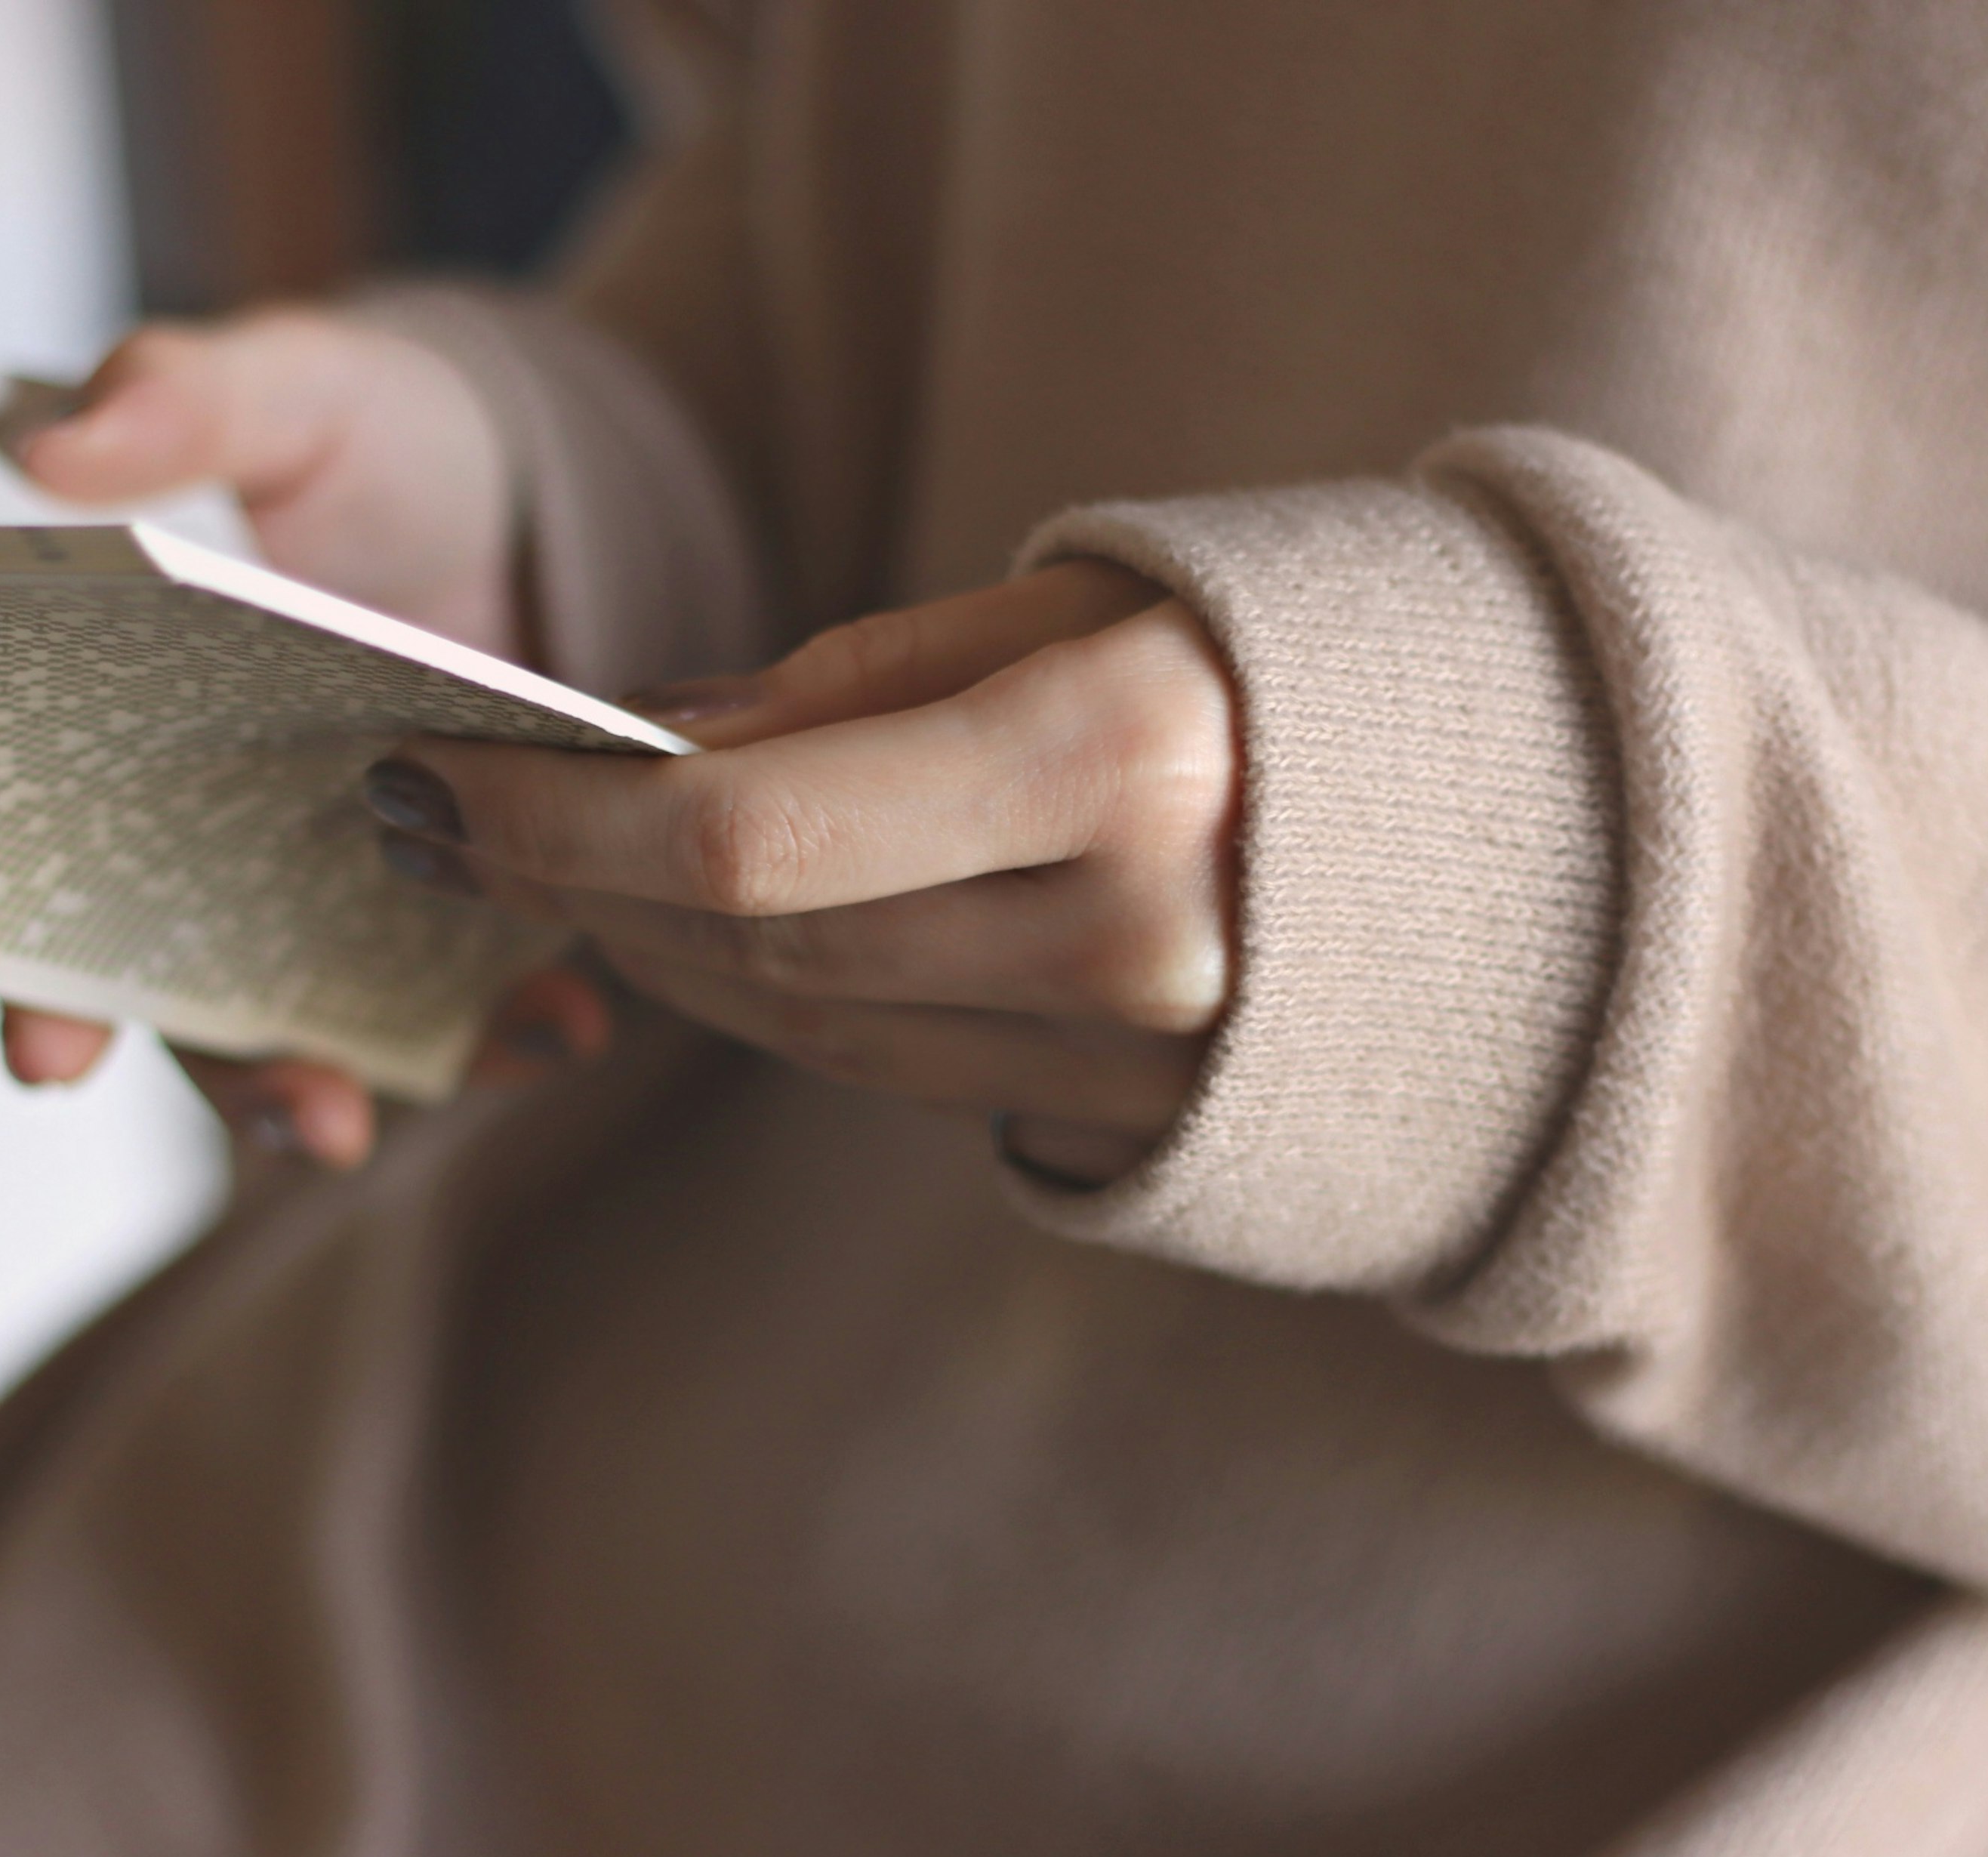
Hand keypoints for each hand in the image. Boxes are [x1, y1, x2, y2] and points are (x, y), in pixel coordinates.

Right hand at [0, 310, 599, 1161]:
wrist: (519, 486)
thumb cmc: (372, 437)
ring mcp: (338, 892)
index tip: (51, 1053)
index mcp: (123, 746)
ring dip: (399, 1072)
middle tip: (314, 1120)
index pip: (48, 887)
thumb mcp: (292, 394)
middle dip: (248, 1075)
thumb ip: (186, 403)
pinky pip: (465, 998)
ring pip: (332, 1026)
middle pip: (194, 1001)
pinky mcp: (458, 903)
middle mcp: (214, 850)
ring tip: (492, 1062)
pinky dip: (510, 1021)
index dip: (38, 979)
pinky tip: (571, 1019)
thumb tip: (51, 446)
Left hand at [364, 561, 1240, 1186]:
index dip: (558, 815)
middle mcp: (1133, 936)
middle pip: (757, 938)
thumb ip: (867, 677)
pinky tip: (692, 938)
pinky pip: (890, 1069)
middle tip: (445, 817)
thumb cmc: (1315, 656)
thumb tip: (655, 738)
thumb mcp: (1098, 598)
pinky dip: (767, 999)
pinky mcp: (1138, 1126)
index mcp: (1127, 756)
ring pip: (806, 1022)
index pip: (755, 826)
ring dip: (650, 948)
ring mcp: (1142, 1059)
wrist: (1561, 839)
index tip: (425, 774)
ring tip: (544, 871)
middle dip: (574, 879)